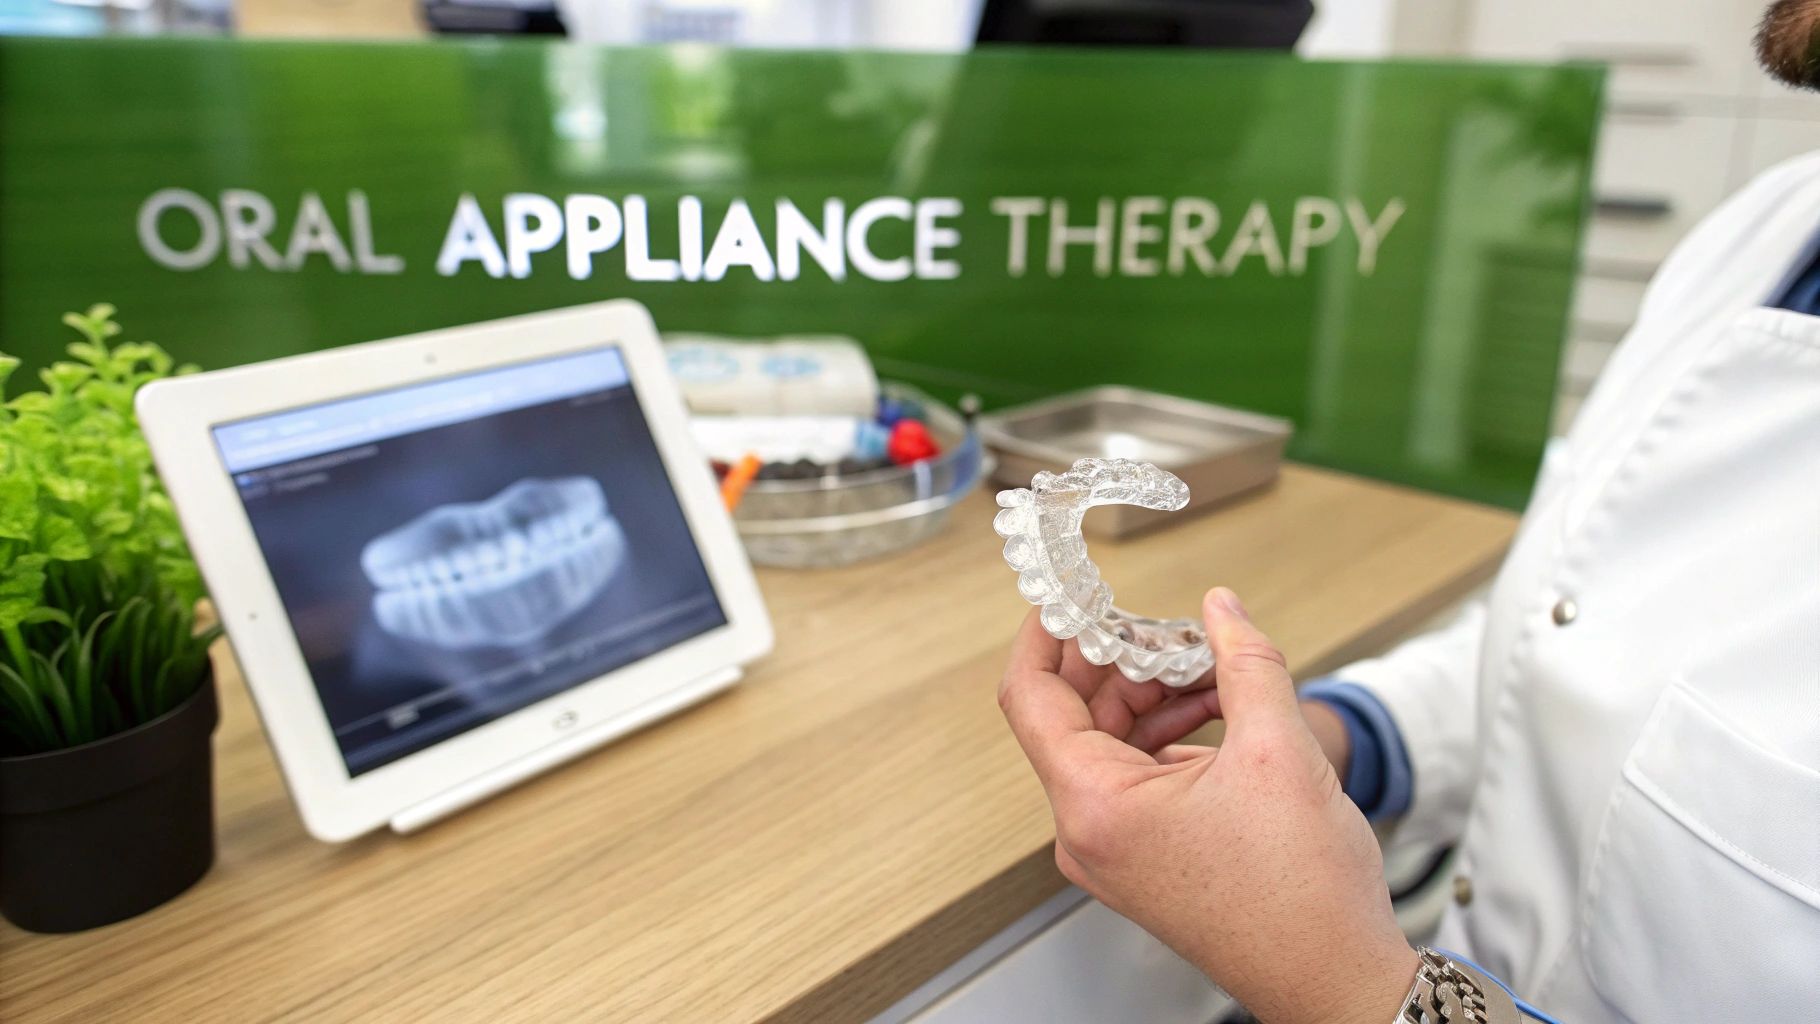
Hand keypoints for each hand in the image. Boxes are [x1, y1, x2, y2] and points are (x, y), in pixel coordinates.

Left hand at [998, 588, 1415, 1023]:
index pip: (1030, 697)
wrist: (1336, 977)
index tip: (1066, 595)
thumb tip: (1221, 608)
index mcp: (1095, 806)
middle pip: (1075, 716)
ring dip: (1154, 696)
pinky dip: (1169, 736)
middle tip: (1171, 627)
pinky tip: (1218, 709)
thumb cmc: (1304, 895)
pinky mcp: (1143, 859)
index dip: (1045, 635)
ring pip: (1110, 744)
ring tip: (1211, 666)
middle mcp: (1089, 832)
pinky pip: (1137, 777)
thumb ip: (1243, 661)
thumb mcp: (1279, 749)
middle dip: (1121, 661)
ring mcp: (1114, 850)